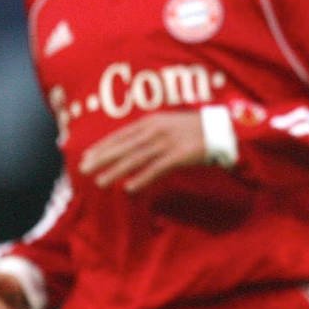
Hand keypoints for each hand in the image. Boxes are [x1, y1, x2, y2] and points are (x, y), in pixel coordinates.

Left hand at [79, 110, 209, 191]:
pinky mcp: (180, 155)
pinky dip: (142, 178)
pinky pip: (157, 168)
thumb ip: (151, 133)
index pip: (121, 135)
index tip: (87, 157)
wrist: (224, 128)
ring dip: (116, 171)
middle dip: (102, 159)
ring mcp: (168, 142)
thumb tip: (132, 146)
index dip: (103, 146)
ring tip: (100, 182)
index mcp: (152, 121)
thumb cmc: (196, 129)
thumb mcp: (170, 125)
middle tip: (84, 170)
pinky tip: (129, 187)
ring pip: (136, 158)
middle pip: (124, 146)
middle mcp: (156, 130)